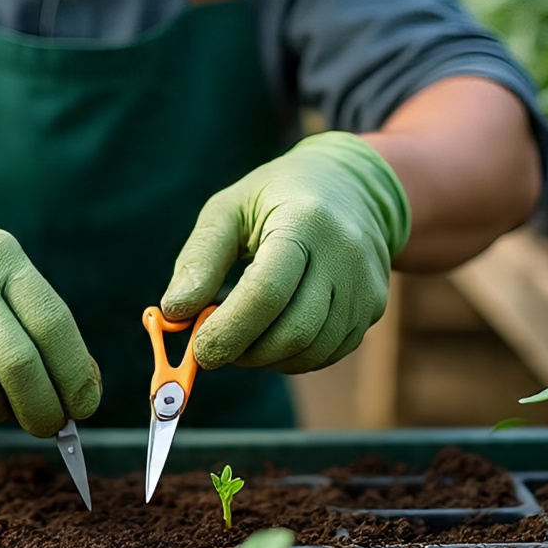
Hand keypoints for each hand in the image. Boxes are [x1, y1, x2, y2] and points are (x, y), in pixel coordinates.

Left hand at [161, 133, 410, 372]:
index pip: (266, 293)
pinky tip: (270, 334)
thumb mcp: (229, 209)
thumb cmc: (276, 197)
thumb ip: (199, 259)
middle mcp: (345, 254)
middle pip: (293, 331)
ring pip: (311, 351)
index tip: (197, 349)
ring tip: (240, 335)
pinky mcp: (374, 308)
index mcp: (305, 221)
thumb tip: (173, 312)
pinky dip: (290, 357)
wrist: (352, 187)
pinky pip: (327, 353)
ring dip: (265, 359)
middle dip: (243, 352)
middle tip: (212, 347)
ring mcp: (366, 285)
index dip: (228, 330)